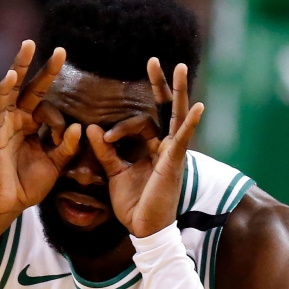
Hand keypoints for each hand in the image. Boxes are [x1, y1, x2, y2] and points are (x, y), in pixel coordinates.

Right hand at [0, 41, 81, 216]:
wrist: (7, 204)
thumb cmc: (28, 185)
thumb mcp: (55, 165)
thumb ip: (66, 147)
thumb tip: (78, 128)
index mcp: (32, 126)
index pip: (47, 104)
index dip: (59, 109)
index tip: (67, 110)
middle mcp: (18, 119)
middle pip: (32, 88)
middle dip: (45, 69)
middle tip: (60, 50)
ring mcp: (4, 123)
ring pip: (12, 89)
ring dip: (20, 65)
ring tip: (28, 45)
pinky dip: (4, 90)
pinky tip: (11, 75)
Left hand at [87, 58, 203, 237]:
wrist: (144, 229)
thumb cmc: (134, 204)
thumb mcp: (114, 173)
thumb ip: (105, 151)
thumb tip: (91, 128)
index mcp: (151, 149)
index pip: (140, 122)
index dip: (121, 124)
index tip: (103, 136)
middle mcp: (164, 147)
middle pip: (164, 109)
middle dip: (160, 85)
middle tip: (153, 59)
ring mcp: (172, 153)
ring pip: (175, 116)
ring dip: (178, 92)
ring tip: (180, 68)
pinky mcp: (173, 163)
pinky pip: (183, 139)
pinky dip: (189, 123)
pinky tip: (197, 107)